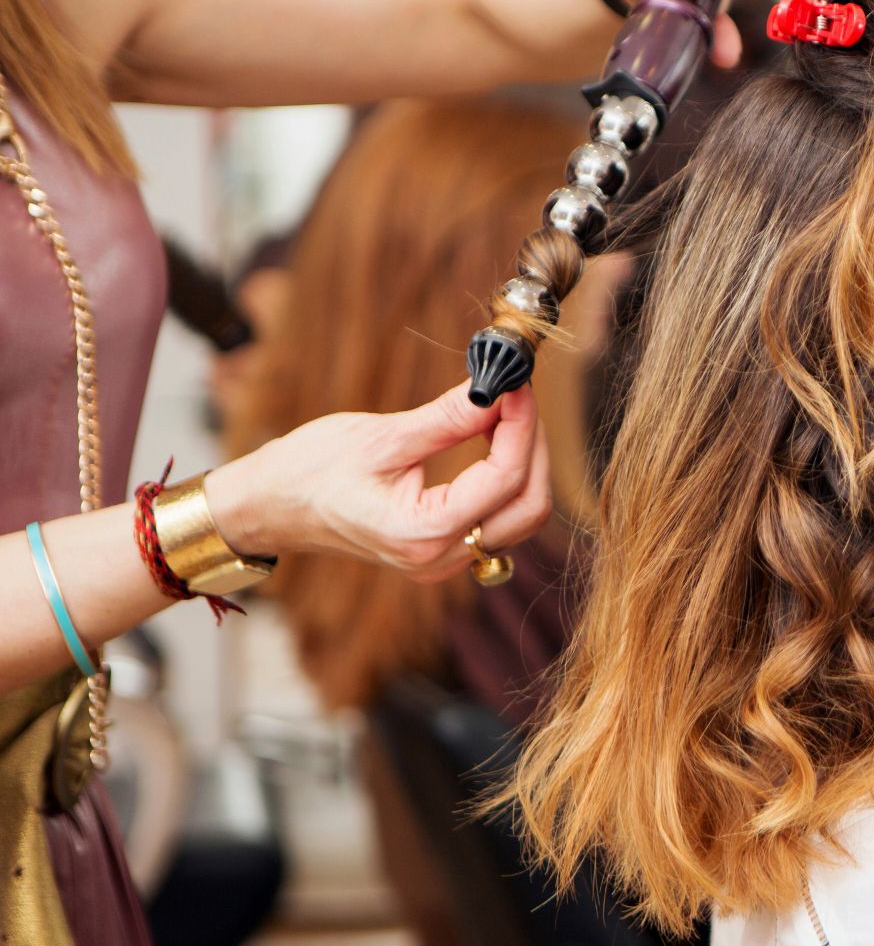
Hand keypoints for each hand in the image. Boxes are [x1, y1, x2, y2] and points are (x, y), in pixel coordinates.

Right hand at [207, 383, 552, 583]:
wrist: (269, 507)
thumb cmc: (308, 472)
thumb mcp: (381, 436)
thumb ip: (448, 418)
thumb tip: (499, 388)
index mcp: (423, 534)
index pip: (505, 478)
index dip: (521, 425)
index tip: (518, 383)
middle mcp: (441, 558)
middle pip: (529, 506)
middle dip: (533, 446)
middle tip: (518, 396)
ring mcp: (445, 561)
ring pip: (520, 516)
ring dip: (524, 462)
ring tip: (505, 412)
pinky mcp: (443, 551)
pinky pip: (498, 520)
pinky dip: (506, 479)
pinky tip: (493, 440)